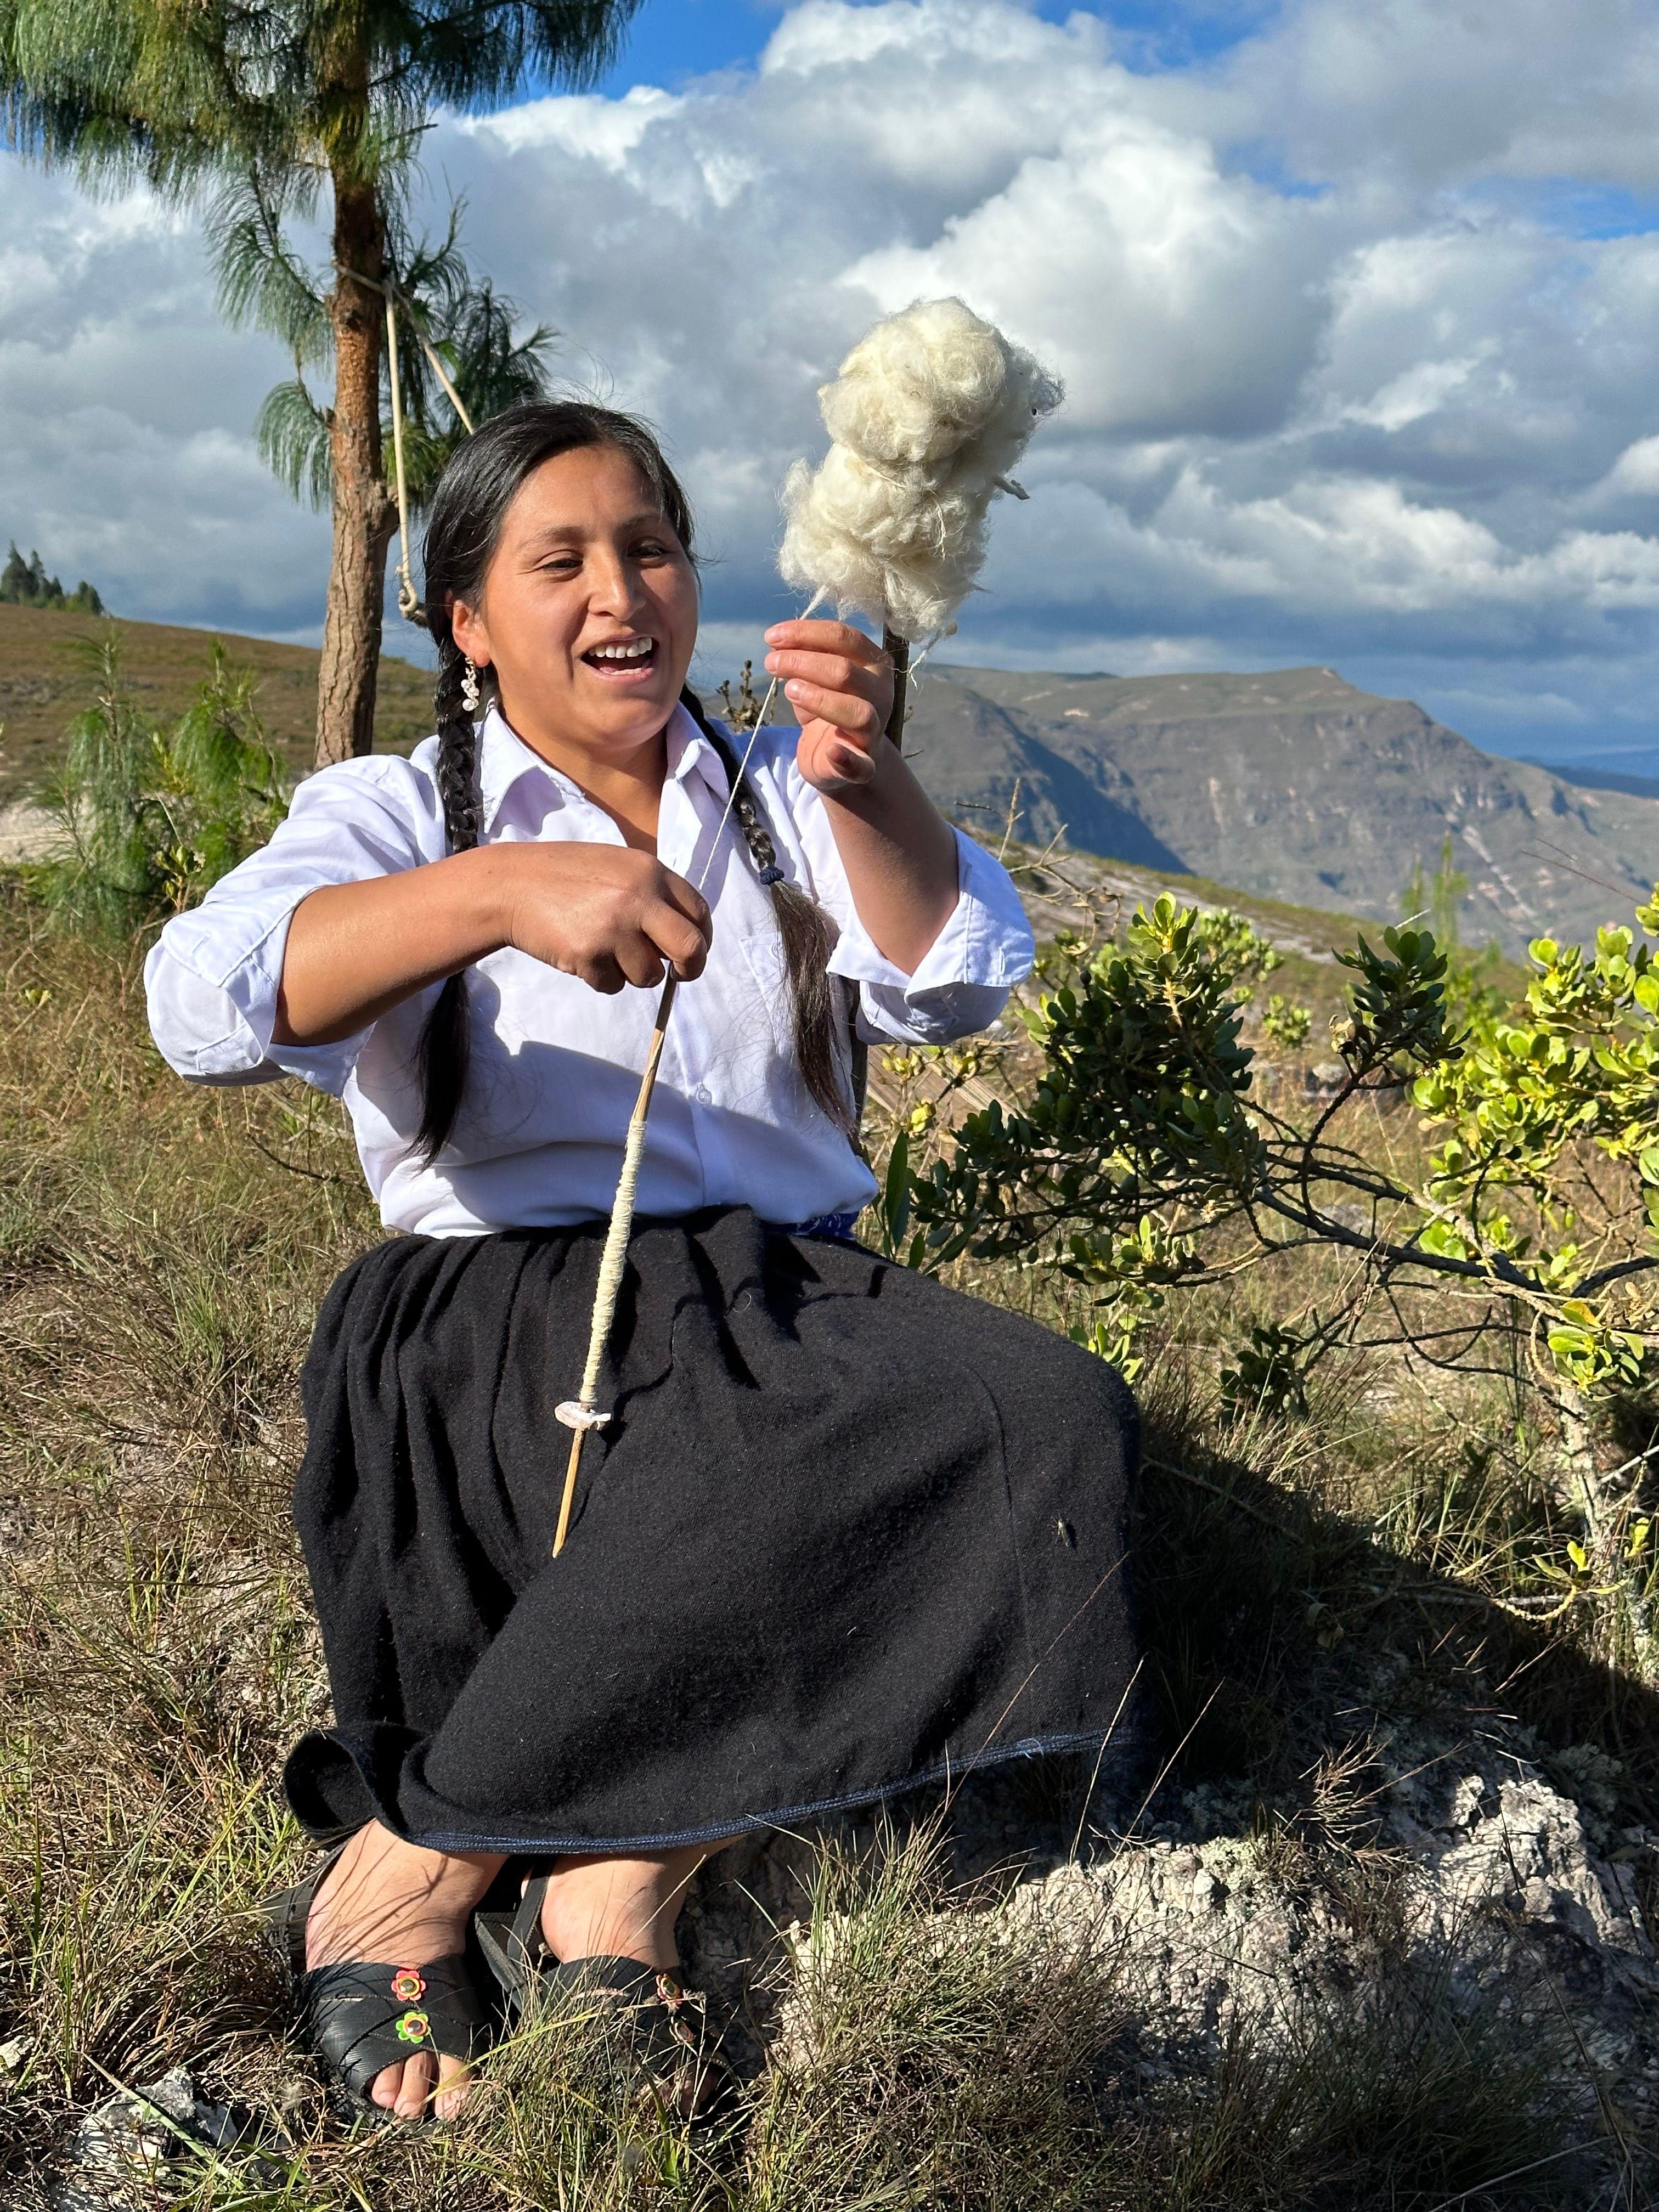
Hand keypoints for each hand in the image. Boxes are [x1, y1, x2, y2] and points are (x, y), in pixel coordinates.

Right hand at [493, 842, 711, 993]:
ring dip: (633, 973)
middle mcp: (637, 897)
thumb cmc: (567, 877)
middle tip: (678, 976)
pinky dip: (601, 978)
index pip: (699, 912)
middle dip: (690, 969)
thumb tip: (684, 941)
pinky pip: (613, 985)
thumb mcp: (617, 867)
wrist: (512, 886)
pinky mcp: (588, 955)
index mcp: (650, 871)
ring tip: (605, 950)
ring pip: (649, 975)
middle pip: (690, 949)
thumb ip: (653, 895)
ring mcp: (613, 928)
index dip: (702, 938)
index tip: (693, 952)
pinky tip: (581, 953)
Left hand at [764, 619, 894, 797]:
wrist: (841, 758)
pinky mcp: (865, 765)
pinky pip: (862, 764)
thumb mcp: (815, 678)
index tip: (772, 636)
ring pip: (858, 712)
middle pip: (846, 672)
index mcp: (873, 664)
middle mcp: (880, 694)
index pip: (845, 638)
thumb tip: (777, 640)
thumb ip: (804, 657)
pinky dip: (847, 759)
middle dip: (803, 662)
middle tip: (771, 663)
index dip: (807, 633)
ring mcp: (875, 730)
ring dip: (820, 700)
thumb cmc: (828, 708)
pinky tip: (832, 752)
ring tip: (789, 691)